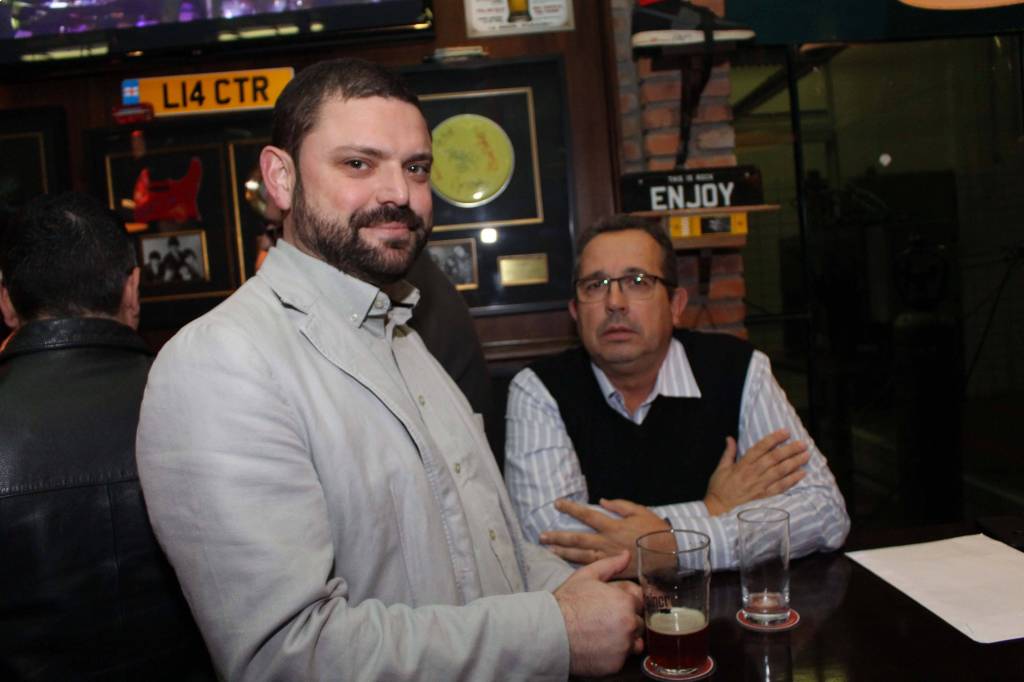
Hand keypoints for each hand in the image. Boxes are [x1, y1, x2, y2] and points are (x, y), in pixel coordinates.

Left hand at [540, 498, 670, 576]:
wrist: (669, 555)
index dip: (570, 508)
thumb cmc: (655, 530)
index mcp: (613, 526)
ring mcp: (609, 557)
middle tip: (542, 536)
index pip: (586, 515)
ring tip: (549, 550)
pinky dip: (578, 565)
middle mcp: (607, 542)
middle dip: (558, 537)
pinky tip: (567, 563)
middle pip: (577, 539)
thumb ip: (620, 505)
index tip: (557, 504)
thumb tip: (601, 501)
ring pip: (581, 555)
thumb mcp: (640, 511)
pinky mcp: (614, 570)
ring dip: (563, 552)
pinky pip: (592, 567)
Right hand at [554, 551, 643, 676]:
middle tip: (604, 620)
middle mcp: (629, 623)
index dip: (624, 601)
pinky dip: (613, 654)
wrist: (549, 631)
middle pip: (638, 622)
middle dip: (626, 620)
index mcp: (625, 601)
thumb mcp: (586, 576)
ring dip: (624, 639)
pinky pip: (622, 658)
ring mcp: (624, 645)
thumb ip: (610, 565)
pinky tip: (598, 646)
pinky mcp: (616, 664)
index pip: (639, 601)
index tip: (610, 606)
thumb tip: (626, 554)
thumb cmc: (567, 603)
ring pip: (634, 642)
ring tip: (602, 635)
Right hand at [703, 430, 809, 515]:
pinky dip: (792, 480)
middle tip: (802, 443)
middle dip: (789, 450)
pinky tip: (802, 474)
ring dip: (794, 463)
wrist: (719, 508)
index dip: (773, 439)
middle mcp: (753, 474)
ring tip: (806, 455)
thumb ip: (728, 452)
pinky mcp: (764, 496)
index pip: (760, 448)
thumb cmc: (719, 487)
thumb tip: (730, 438)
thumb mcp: (720, 467)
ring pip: (780, 472)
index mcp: (742, 465)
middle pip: (774, 459)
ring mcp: (760, 485)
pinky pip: (780, 487)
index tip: (785, 432)